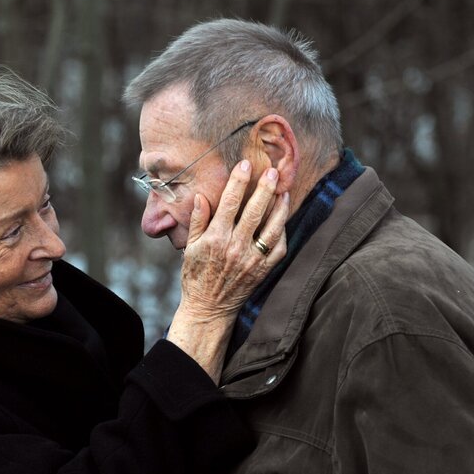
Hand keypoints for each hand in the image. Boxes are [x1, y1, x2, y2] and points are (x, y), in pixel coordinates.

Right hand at [168, 160, 288, 382]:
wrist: (208, 309)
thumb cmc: (196, 276)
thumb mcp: (190, 247)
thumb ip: (197, 221)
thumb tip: (202, 197)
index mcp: (216, 238)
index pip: (230, 203)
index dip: (239, 181)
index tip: (245, 164)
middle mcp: (236, 247)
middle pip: (255, 211)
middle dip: (265, 188)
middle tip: (273, 171)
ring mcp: (252, 260)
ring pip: (272, 228)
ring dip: (279, 207)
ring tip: (284, 191)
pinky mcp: (263, 270)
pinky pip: (279, 248)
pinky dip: (283, 231)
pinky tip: (282, 218)